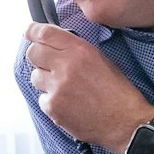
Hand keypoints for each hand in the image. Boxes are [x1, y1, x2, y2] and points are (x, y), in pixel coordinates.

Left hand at [24, 22, 153, 149]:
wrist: (124, 121)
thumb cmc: (117, 92)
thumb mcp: (101, 60)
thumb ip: (75, 50)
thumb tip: (55, 45)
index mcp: (79, 51)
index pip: (45, 33)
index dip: (32, 31)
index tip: (29, 32)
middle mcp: (65, 67)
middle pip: (33, 53)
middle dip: (38, 56)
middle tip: (48, 63)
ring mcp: (57, 88)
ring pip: (35, 76)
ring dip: (44, 79)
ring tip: (64, 87)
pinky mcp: (53, 108)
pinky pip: (42, 98)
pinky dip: (51, 100)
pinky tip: (68, 103)